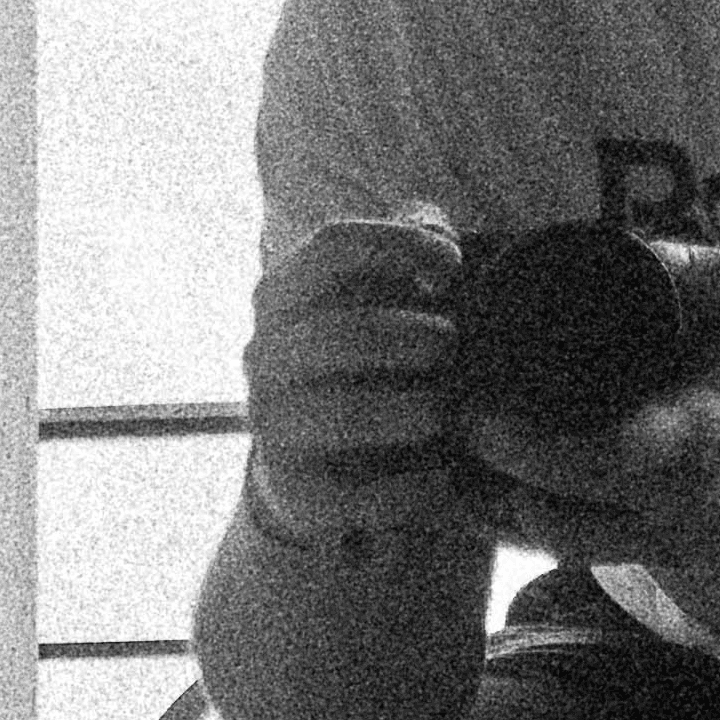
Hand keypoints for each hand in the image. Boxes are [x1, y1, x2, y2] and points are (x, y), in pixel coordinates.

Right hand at [241, 212, 470, 550]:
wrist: (322, 466)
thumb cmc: (364, 360)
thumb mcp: (377, 294)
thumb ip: (407, 247)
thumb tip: (433, 226)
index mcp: (282, 296)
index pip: (332, 246)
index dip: (399, 245)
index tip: (453, 267)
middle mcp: (265, 357)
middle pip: (338, 334)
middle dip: (408, 337)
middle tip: (452, 345)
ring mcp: (274, 426)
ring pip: (342, 413)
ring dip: (408, 410)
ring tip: (445, 412)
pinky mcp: (299, 492)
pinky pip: (353, 493)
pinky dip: (407, 489)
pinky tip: (442, 482)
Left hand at [453, 245, 719, 571]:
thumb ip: (708, 278)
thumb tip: (640, 248)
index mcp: (691, 440)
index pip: (587, 457)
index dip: (518, 443)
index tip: (477, 408)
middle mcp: (667, 503)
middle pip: (550, 512)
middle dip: (486, 476)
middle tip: (453, 423)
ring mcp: (659, 539)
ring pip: (554, 543)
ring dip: (496, 509)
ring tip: (455, 463)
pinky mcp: (655, 557)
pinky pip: (574, 553)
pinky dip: (528, 528)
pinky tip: (492, 496)